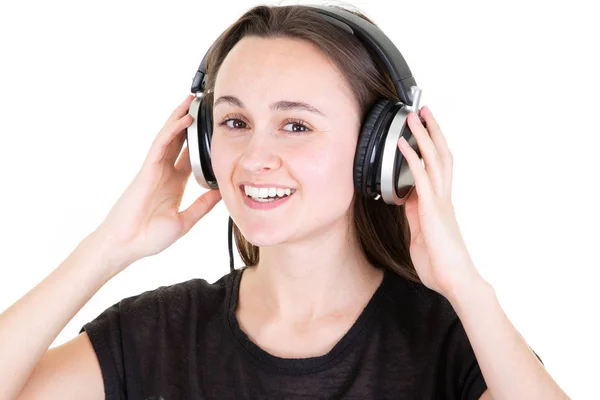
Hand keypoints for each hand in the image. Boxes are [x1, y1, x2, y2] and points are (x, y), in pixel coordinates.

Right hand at [94, 94, 221, 270]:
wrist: (128, 245)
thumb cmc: (150, 236)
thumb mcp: (186, 220)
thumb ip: (203, 205)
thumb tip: (222, 192)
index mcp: (175, 183)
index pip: (190, 157)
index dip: (201, 143)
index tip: (216, 131)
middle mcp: (165, 172)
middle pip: (179, 140)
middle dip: (190, 122)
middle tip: (204, 105)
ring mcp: (155, 168)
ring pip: (169, 136)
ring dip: (180, 117)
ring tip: (192, 100)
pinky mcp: (147, 169)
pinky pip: (161, 145)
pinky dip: (172, 130)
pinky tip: (184, 119)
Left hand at [397, 106, 481, 297]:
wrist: (455, 281)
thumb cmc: (440, 264)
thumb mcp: (420, 235)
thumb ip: (414, 215)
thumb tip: (406, 199)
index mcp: (440, 203)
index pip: (437, 167)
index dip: (431, 146)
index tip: (423, 130)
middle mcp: (443, 198)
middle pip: (441, 155)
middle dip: (432, 131)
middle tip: (424, 111)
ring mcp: (440, 202)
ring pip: (435, 160)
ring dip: (424, 136)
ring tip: (415, 117)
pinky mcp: (433, 210)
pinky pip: (422, 178)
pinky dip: (412, 159)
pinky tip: (404, 146)